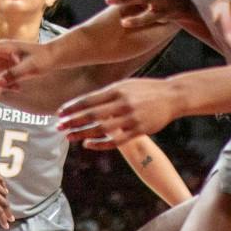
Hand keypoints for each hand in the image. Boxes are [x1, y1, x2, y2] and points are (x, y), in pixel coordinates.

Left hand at [0, 156, 12, 226]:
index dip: (3, 219)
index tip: (6, 226)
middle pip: (3, 202)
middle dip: (8, 212)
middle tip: (11, 218)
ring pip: (3, 191)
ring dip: (6, 200)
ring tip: (6, 206)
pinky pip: (0, 180)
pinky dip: (4, 186)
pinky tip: (5, 190)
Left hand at [55, 79, 177, 148]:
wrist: (172, 96)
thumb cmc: (145, 90)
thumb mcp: (126, 85)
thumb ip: (107, 94)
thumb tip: (84, 102)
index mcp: (117, 90)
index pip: (89, 99)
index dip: (72, 107)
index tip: (59, 113)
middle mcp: (123, 103)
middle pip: (92, 115)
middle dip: (73, 121)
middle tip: (58, 127)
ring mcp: (131, 118)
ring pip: (101, 129)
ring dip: (82, 134)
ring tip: (69, 137)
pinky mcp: (138, 130)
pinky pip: (116, 141)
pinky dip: (100, 144)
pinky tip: (87, 145)